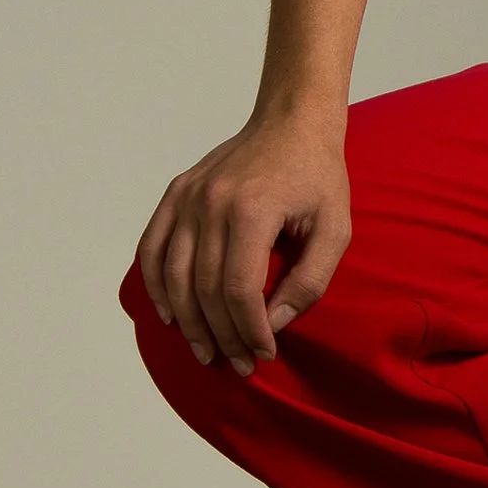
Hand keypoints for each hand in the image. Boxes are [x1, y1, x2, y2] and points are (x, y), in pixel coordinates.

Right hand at [135, 110, 351, 378]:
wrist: (291, 123)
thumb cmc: (318, 178)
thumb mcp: (335, 230)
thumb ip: (309, 281)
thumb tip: (272, 324)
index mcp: (252, 210)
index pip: (239, 289)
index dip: (249, 330)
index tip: (264, 354)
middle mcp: (211, 203)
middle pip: (204, 288)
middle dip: (222, 335)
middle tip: (239, 364)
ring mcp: (187, 197)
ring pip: (174, 275)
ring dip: (189, 322)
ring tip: (207, 352)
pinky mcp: (175, 193)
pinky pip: (153, 248)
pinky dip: (157, 286)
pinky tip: (171, 314)